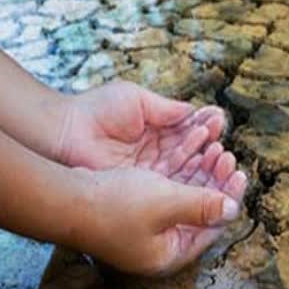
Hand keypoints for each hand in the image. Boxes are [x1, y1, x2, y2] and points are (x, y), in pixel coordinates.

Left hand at [57, 81, 225, 174]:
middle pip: (192, 154)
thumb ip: (167, 109)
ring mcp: (151, 173)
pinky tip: (202, 169)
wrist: (66, 132)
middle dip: (210, 148)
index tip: (218, 119)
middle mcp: (157, 154)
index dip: (205, 127)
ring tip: (218, 154)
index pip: (189, 131)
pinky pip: (173, 186)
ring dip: (204, 164)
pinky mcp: (143, 188)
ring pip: (186, 171)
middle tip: (222, 143)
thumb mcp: (137, 100)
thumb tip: (196, 112)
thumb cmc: (96, 111)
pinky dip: (189, 178)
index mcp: (157, 131)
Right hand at [74, 156, 245, 275]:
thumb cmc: (113, 204)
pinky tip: (188, 152)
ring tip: (211, 148)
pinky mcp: (132, 212)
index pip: (212, 227)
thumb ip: (203, 206)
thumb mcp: (166, 203)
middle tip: (226, 155)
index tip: (239, 174)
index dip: (229, 198)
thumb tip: (233, 210)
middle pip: (200, 212)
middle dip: (215, 182)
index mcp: (170, 254)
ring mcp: (145, 230)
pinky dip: (180, 172)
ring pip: (184, 198)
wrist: (62, 198)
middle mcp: (159, 246)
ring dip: (199, 173)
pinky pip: (167, 191)